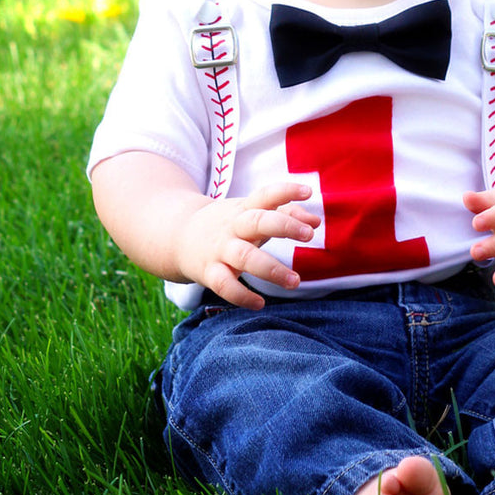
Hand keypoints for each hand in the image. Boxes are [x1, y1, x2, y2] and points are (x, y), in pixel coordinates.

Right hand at [176, 181, 319, 309]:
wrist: (178, 236)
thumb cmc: (229, 225)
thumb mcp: (254, 214)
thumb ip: (287, 214)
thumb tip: (317, 221)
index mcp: (245, 208)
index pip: (266, 194)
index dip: (286, 191)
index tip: (308, 191)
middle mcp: (233, 226)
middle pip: (258, 221)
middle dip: (284, 226)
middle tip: (309, 235)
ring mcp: (220, 249)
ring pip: (245, 257)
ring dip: (271, 269)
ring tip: (295, 281)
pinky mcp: (209, 272)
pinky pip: (224, 285)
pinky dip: (241, 296)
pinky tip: (260, 304)